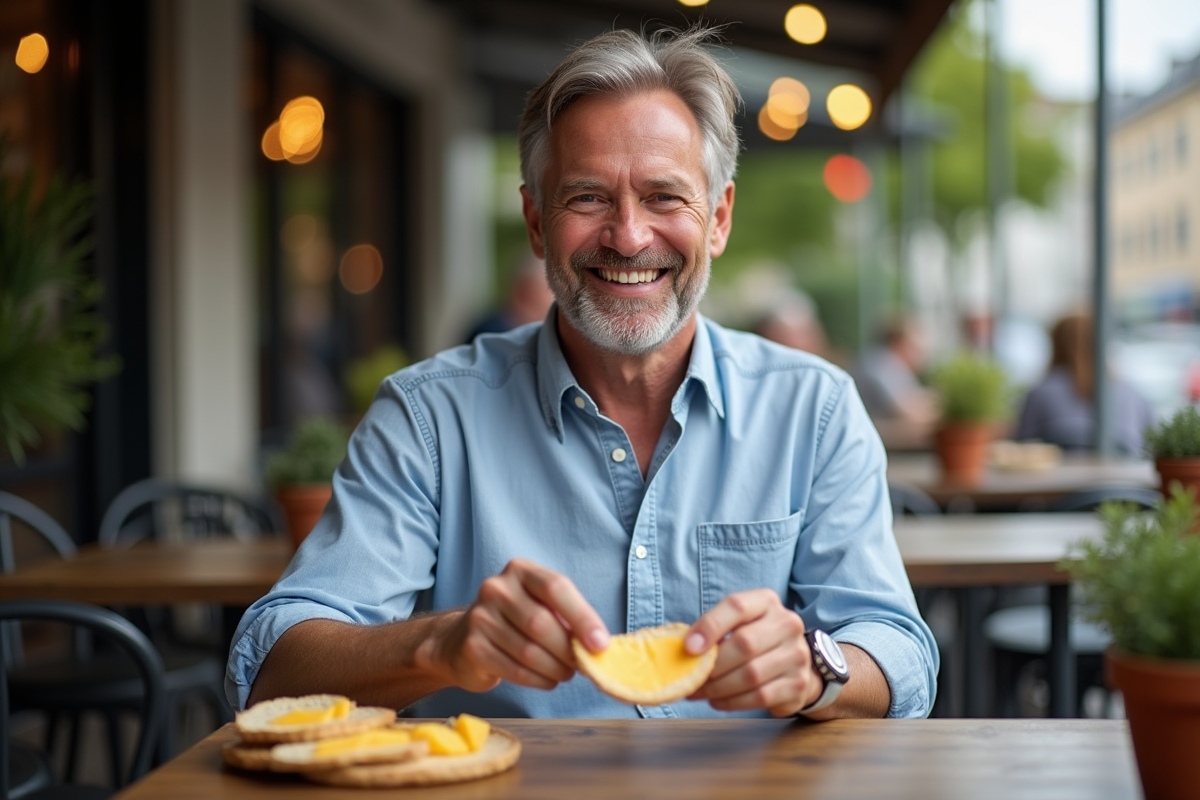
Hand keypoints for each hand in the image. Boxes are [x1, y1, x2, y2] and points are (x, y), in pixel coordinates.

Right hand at [421, 558, 609, 692]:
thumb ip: (566, 617)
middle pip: (542, 623)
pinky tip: (546, 680)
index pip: (556, 587)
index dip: (583, 617)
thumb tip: (598, 644)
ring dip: (555, 669)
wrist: (460, 640)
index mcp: (520, 570)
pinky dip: (538, 680)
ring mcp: (480, 617)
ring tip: (564, 673)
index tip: (601, 644)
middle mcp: (496, 588)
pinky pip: (515, 670)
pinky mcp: (472, 648)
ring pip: (530, 651)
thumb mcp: (540, 606)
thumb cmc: (514, 622)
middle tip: (581, 665)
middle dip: (568, 650)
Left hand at [685, 589, 821, 716]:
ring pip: (751, 674)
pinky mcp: (798, 684)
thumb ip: (715, 630)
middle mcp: (787, 624)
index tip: (688, 648)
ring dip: (718, 687)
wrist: (795, 664)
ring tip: (700, 691)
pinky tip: (718, 700)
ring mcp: (797, 654)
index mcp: (766, 602)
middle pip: (745, 644)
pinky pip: (760, 696)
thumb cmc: (755, 639)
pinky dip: (732, 701)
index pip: (737, 606)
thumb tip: (684, 650)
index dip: (710, 626)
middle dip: (712, 665)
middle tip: (691, 678)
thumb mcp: (738, 624)